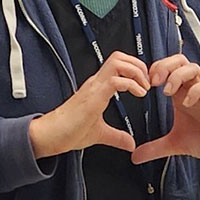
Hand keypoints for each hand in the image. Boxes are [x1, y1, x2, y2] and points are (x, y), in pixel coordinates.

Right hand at [29, 51, 148, 158]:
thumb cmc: (69, 131)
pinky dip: (132, 85)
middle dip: (139, 65)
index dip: (135, 68)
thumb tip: (130, 143)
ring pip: (118, 62)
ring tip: (143, 87)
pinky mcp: (94, 96)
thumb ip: (117, 136)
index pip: (117, 64)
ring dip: (136, 72)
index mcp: (97, 88)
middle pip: (119, 56)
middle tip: (147, 82)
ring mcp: (94, 87)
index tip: (145, 84)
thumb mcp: (100, 134)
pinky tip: (138, 94)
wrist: (53, 135)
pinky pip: (116, 81)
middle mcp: (96, 83)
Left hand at [130, 55, 199, 165]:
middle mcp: (191, 89)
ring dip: (177, 76)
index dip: (152, 71)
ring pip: (192, 67)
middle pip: (178, 61)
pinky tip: (187, 103)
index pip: (166, 68)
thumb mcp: (175, 144)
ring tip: (168, 92)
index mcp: (179, 93)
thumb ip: (155, 148)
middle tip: (153, 81)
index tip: (142, 85)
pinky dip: (195, 90)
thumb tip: (135, 157)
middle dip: (164, 66)